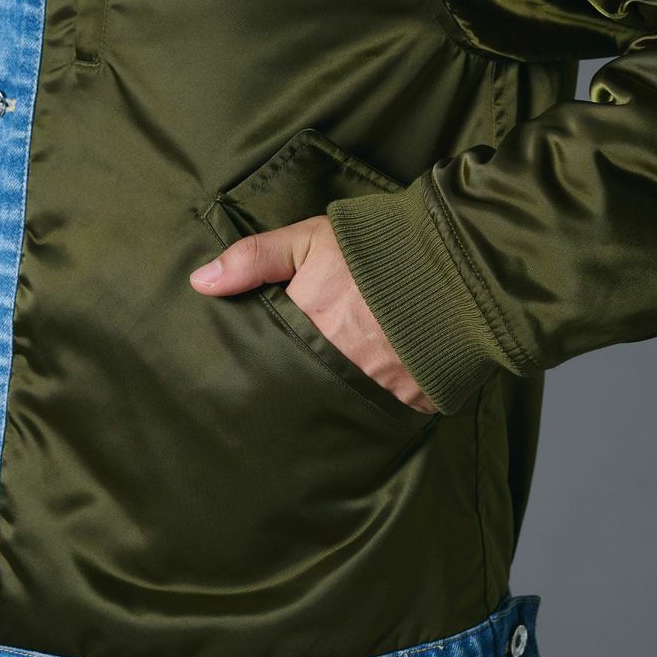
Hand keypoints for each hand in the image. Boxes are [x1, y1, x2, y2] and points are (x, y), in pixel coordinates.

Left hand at [189, 215, 438, 414]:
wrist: (458, 265)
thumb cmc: (378, 249)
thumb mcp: (310, 240)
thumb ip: (254, 259)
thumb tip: (199, 283)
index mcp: (306, 329)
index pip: (266, 360)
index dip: (259, 363)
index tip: (248, 368)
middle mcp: (335, 367)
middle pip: (297, 392)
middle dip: (290, 391)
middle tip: (286, 388)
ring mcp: (374, 390)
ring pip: (335, 408)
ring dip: (328, 401)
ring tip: (323, 396)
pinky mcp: (410, 405)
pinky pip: (380, 416)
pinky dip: (371, 409)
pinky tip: (365, 400)